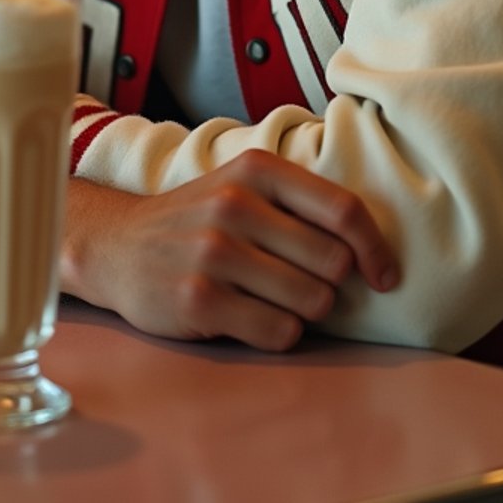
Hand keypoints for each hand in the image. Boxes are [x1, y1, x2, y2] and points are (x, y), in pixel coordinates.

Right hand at [63, 151, 397, 351]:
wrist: (117, 246)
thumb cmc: (196, 219)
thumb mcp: (243, 186)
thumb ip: (300, 203)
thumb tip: (372, 250)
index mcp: (257, 170)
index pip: (343, 209)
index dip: (376, 248)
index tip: (386, 276)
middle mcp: (236, 205)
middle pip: (334, 262)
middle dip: (331, 284)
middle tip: (302, 282)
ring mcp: (215, 253)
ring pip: (312, 302)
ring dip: (305, 310)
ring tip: (272, 298)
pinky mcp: (200, 300)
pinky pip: (279, 332)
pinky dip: (278, 333)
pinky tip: (250, 316)